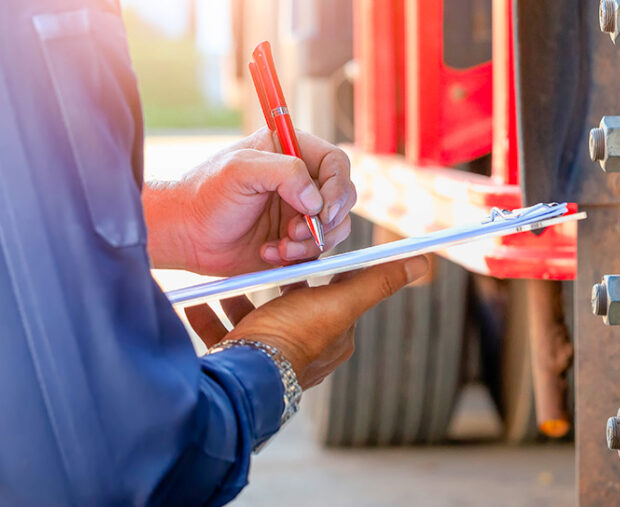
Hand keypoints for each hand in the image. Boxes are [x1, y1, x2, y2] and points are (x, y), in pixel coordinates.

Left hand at [143, 128, 356, 275]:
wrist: (186, 235)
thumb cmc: (205, 194)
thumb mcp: (240, 170)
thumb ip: (285, 172)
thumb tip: (316, 199)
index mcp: (291, 150)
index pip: (336, 163)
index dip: (338, 187)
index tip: (323, 210)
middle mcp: (302, 180)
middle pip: (344, 196)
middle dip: (326, 220)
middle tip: (295, 230)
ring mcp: (301, 211)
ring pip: (336, 227)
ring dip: (312, 242)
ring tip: (280, 247)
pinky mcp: (297, 240)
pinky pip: (317, 251)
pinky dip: (298, 257)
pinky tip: (269, 254)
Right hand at [186, 256, 428, 388]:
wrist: (243, 376)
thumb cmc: (293, 336)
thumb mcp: (338, 301)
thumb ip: (377, 281)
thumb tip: (422, 262)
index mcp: (333, 336)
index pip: (331, 290)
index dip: (316, 266)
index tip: (300, 242)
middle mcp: (305, 350)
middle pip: (290, 303)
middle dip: (272, 278)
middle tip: (259, 255)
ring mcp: (270, 358)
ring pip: (254, 318)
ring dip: (238, 296)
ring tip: (223, 278)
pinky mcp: (239, 362)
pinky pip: (225, 334)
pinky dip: (211, 315)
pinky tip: (197, 300)